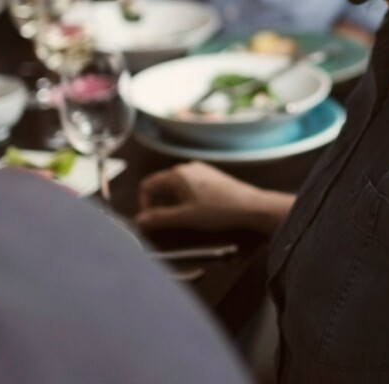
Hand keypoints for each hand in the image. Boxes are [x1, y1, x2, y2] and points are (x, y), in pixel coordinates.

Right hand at [136, 161, 267, 232]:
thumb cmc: (218, 210)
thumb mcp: (185, 217)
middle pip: (161, 184)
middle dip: (158, 203)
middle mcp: (187, 167)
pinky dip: (184, 197)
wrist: (249, 206)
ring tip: (182, 217)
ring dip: (171, 201)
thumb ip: (159, 218)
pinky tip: (194, 210)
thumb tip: (139, 220)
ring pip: (175, 185)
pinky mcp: (210, 176)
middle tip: (165, 220)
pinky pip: (188, 184)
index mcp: (178, 174)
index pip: (147, 185)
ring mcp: (200, 170)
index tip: (150, 219)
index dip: (144, 203)